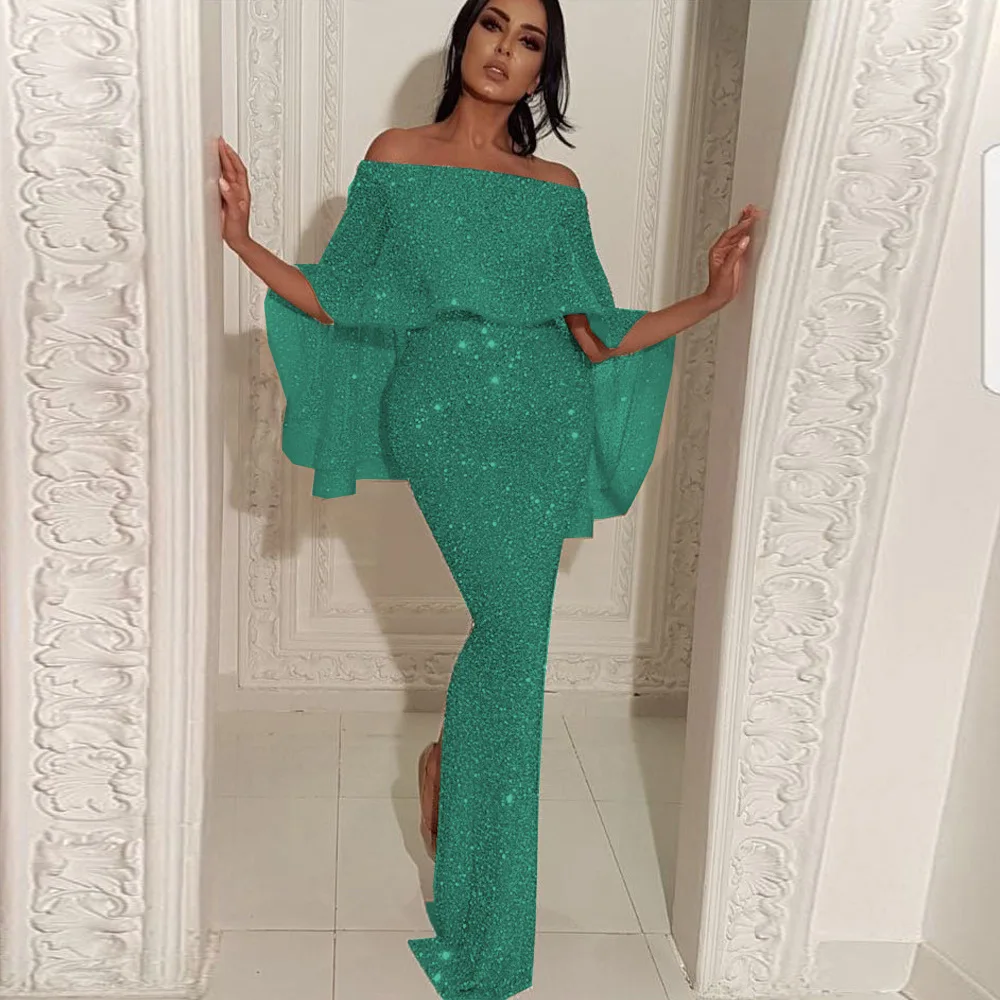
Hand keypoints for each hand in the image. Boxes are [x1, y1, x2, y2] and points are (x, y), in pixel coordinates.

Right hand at [218, 136, 251, 250]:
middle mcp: (238, 191)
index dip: (231, 156)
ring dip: (223, 161)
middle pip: (233, 168)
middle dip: (226, 154)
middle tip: (219, 142)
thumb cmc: (237, 229)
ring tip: (217, 150)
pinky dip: (219, 172)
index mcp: (242, 193)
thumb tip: (223, 182)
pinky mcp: (226, 199)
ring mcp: (232, 194)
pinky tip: (214, 169)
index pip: (237, 169)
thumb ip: (229, 197)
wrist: (238, 240)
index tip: (224, 145)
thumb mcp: (234, 213)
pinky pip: (223, 181)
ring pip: (228, 173)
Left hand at [704, 204, 763, 308]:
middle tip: (752, 209)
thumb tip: (743, 241)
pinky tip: (753, 228)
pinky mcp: (737, 258)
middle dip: (743, 220)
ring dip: (746, 225)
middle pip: (735, 232)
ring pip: (739, 236)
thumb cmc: (718, 287)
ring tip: (753, 214)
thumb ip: (735, 255)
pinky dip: (748, 235)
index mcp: (717, 251)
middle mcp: (723, 250)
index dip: (739, 226)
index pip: (730, 234)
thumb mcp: (726, 270)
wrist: (718, 298)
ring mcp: (730, 253)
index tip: (749, 219)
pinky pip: (743, 243)